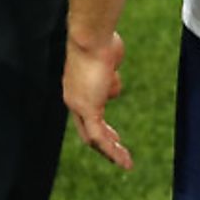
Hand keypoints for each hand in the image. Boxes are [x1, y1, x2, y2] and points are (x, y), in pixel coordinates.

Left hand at [64, 31, 132, 170]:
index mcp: (76, 88)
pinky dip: (112, 151)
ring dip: (111, 151)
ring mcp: (78, 105)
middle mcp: (74, 99)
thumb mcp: (109, 60)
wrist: (92, 37)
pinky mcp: (87, 108)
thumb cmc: (101, 41)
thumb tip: (112, 81)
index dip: (100, 127)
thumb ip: (108, 73)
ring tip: (125, 162)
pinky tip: (124, 160)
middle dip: (103, 141)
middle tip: (116, 150)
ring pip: (94, 138)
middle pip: (86, 130)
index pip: (85, 116)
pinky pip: (99, 136)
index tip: (113, 134)